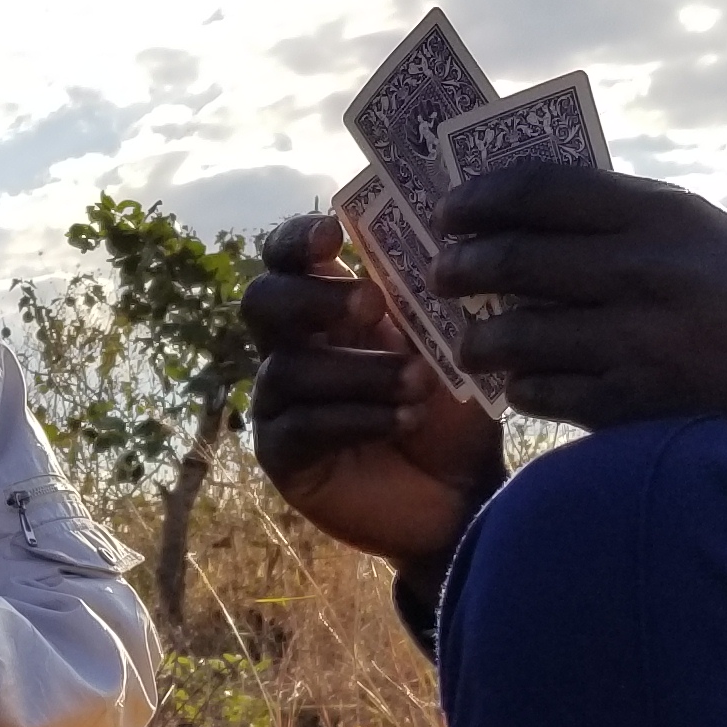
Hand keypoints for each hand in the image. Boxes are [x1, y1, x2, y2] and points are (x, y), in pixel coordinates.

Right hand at [241, 214, 508, 566]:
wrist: (465, 493)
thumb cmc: (455, 411)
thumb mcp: (450, 343)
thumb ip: (423, 295)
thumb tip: (423, 233)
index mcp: (328, 308)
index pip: (286, 258)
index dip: (297, 239)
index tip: (333, 236)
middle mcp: (293, 347)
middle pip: (261, 301)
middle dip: (312, 297)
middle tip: (372, 306)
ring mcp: (281, 402)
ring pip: (288, 367)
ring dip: (359, 371)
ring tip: (418, 385)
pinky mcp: (284, 454)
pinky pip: (300, 425)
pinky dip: (356, 417)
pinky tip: (402, 421)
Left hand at [426, 148, 726, 571]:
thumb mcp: (721, 243)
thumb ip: (643, 230)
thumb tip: (546, 219)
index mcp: (669, 216)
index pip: (543, 188)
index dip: (482, 197)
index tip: (451, 209)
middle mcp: (648, 272)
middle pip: (512, 260)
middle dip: (461, 267)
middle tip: (441, 274)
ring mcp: (639, 344)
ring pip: (515, 335)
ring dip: (483, 340)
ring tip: (476, 343)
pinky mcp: (638, 409)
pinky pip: (545, 394)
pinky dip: (526, 389)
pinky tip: (528, 385)